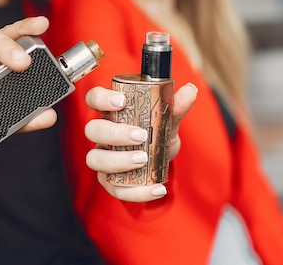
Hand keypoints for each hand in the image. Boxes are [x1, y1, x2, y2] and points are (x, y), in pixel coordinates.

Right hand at [83, 83, 197, 201]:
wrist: (160, 161)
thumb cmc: (156, 134)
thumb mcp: (167, 120)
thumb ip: (176, 107)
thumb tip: (190, 91)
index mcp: (111, 113)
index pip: (94, 99)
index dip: (101, 98)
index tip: (122, 101)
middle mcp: (102, 135)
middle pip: (92, 130)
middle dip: (114, 133)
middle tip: (140, 135)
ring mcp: (103, 158)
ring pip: (95, 159)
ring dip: (118, 160)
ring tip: (143, 160)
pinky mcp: (109, 181)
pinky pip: (114, 188)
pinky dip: (136, 191)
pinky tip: (157, 188)